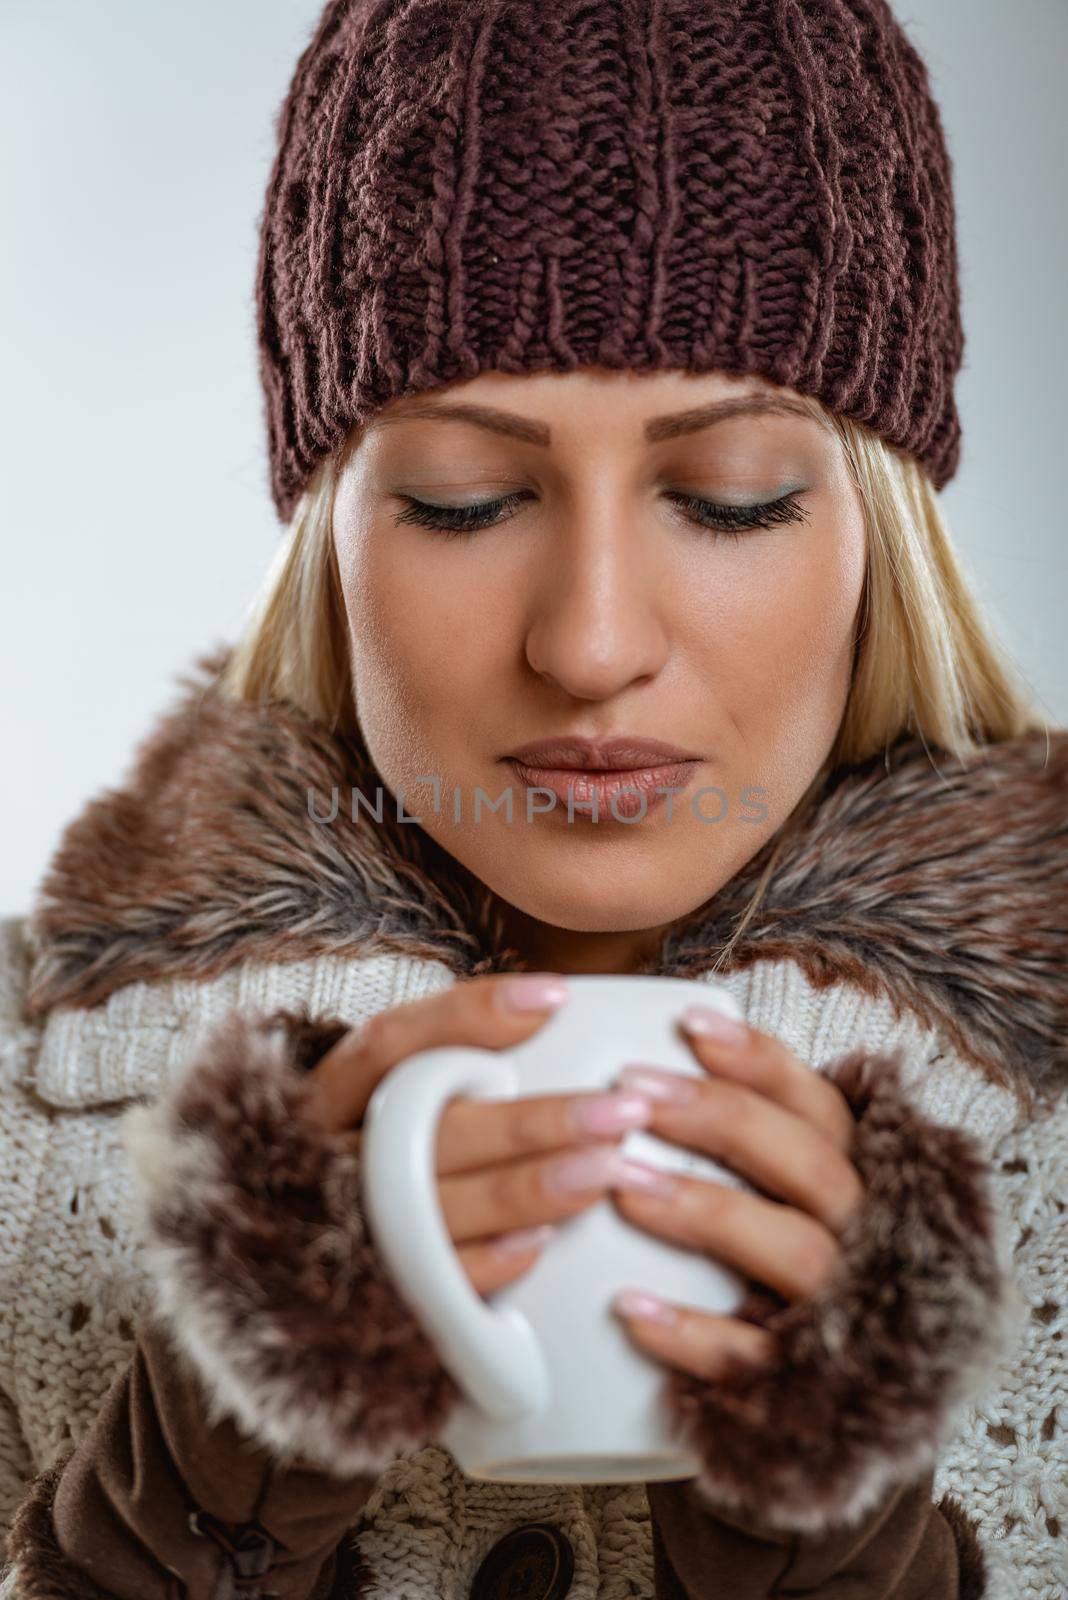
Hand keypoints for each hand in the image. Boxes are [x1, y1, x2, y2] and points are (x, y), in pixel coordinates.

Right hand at [302, 972, 672, 1299]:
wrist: (313, 1255)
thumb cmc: (389, 1151)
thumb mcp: (400, 1095)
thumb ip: (456, 1056)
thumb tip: (556, 1007)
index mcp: (335, 1094)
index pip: (391, 1041)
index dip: (469, 1015)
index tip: (556, 996)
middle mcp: (335, 1155)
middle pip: (427, 1130)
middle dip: (530, 1122)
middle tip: (620, 1111)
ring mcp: (349, 1226)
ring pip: (437, 1206)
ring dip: (528, 1189)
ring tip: (609, 1170)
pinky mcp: (375, 1294)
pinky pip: (431, 1283)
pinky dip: (488, 1263)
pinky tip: (544, 1244)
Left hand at [607, 1004, 865, 1381]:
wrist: (860, 1413)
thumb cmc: (798, 1271)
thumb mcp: (792, 1195)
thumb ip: (751, 1138)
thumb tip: (656, 1069)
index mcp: (860, 1177)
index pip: (820, 1106)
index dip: (760, 1061)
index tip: (689, 1026)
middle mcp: (866, 1236)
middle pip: (811, 1163)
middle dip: (721, 1118)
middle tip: (633, 1092)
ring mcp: (845, 1310)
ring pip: (793, 1249)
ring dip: (707, 1209)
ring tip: (623, 1185)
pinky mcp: (812, 1386)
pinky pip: (756, 1356)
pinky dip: (693, 1332)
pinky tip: (629, 1308)